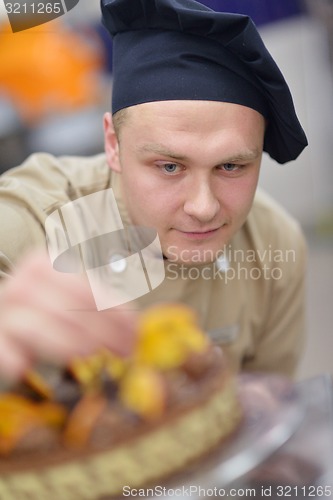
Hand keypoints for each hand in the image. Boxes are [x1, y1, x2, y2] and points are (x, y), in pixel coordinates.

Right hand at [0, 251, 136, 380]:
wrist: (9, 319)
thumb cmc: (43, 309)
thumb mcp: (70, 297)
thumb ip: (99, 304)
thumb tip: (129, 323)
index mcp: (44, 267)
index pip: (86, 290)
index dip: (114, 314)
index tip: (131, 332)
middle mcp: (22, 285)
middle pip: (69, 308)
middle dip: (102, 332)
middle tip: (122, 350)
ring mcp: (5, 312)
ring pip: (39, 327)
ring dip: (70, 344)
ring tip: (91, 353)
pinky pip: (4, 348)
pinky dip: (14, 357)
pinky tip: (25, 365)